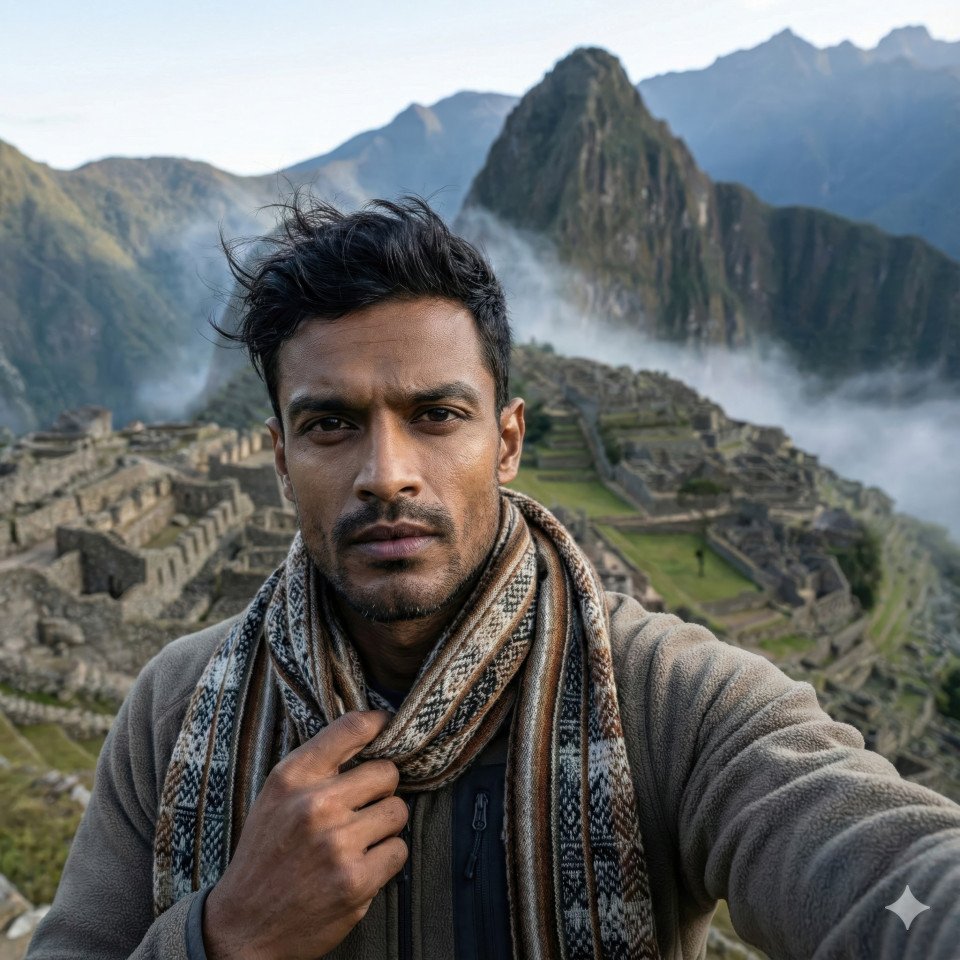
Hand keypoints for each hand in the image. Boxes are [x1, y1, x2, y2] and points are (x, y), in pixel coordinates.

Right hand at [202, 709, 407, 959]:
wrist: (243, 926)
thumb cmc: (266, 853)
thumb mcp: (277, 795)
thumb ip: (318, 764)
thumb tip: (372, 728)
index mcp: (292, 777)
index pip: (353, 727)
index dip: (378, 723)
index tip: (385, 726)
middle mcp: (315, 805)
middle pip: (387, 772)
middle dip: (381, 789)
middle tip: (362, 807)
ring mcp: (337, 844)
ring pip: (398, 811)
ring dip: (385, 826)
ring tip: (358, 839)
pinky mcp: (355, 881)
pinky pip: (398, 850)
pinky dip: (385, 858)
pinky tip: (360, 865)